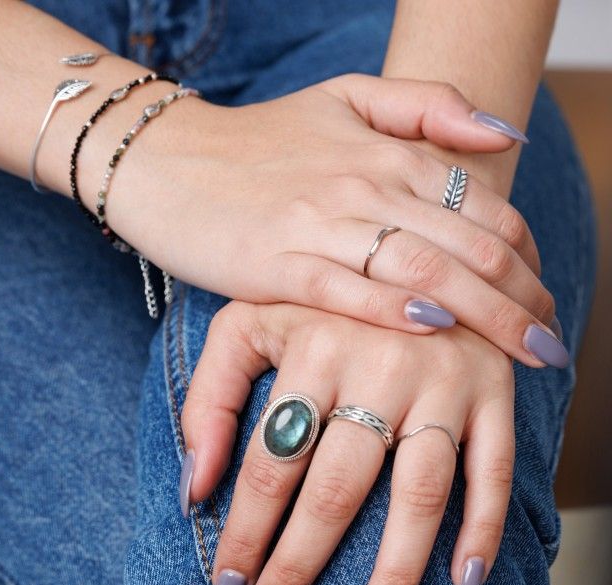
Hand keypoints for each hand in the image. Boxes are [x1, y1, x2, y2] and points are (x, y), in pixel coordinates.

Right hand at [108, 75, 565, 367]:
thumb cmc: (258, 141)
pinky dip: (396, 310)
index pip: (485, 207)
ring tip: (524, 354)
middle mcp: (363, 185)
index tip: (542, 300)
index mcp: (387, 151)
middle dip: (524, 300)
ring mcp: (319, 225)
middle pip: (470, 246)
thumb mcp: (344, 97)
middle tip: (552, 345)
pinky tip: (436, 332)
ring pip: (423, 270)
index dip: (528, 258)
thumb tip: (505, 134)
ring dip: (485, 316)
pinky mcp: (275, 264)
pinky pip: (347, 291)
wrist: (166, 159)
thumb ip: (426, 106)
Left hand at [181, 300, 515, 584]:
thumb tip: (194, 489)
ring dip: (394, 573)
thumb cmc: (319, 299)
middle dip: (298, 564)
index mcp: (313, 345)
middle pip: (335, 487)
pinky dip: (485, 528)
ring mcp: (442, 378)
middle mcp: (379, 364)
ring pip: (418, 492)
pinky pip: (494, 468)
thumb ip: (209, 397)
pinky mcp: (493, 389)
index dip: (245, 531)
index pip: (269, 461)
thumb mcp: (249, 321)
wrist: (411, 246)